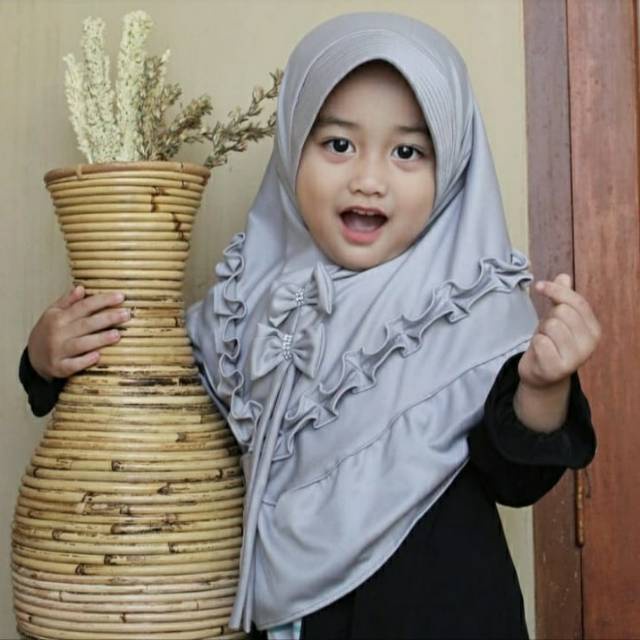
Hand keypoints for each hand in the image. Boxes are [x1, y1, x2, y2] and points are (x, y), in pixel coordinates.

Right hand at [27, 285, 129, 380]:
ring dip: (99, 339)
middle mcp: (58, 334)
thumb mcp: (53, 313)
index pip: (83, 306)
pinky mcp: (59, 367)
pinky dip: (84, 361)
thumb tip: (81, 287)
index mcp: (59, 318)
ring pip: (81, 344)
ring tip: (117, 334)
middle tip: (126, 314)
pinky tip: (98, 356)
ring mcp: (58, 351)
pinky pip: (73, 365)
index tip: (121, 297)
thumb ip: (67, 301)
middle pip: (86, 324)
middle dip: (107, 318)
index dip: (102, 301)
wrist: (33, 357)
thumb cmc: (50, 332)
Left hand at [518, 273, 600, 389]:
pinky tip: (540, 352)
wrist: (541, 375)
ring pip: (551, 325)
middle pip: (562, 312)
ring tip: (544, 341)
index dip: (555, 290)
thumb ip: (561, 297)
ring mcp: (575, 359)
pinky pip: (540, 342)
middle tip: (546, 331)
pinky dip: (535, 344)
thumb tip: (563, 276)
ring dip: (541, 331)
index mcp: (594, 329)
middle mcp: (590, 344)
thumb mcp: (557, 318)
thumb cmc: (551, 343)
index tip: (539, 286)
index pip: (577, 301)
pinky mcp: (557, 369)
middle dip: (548, 317)